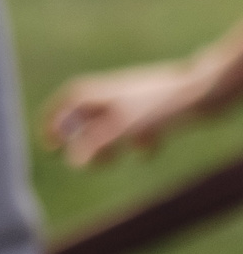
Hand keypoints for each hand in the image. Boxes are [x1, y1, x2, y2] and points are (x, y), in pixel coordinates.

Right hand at [42, 59, 215, 167]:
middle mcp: (112, 93)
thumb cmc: (159, 105)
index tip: (51, 147)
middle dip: (83, 143)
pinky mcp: (152, 108)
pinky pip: (135, 127)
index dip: (53, 124)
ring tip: (114, 159)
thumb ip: (95, 145)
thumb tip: (73, 162)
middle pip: (85, 118)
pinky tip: (149, 149)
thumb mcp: (122, 128)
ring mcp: (132, 100)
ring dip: (108, 146)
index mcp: (98, 92)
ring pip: (110, 125)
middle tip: (85, 162)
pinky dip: (136, 141)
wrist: (203, 91)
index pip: (65, 104)